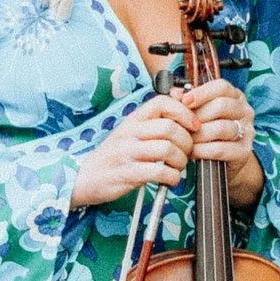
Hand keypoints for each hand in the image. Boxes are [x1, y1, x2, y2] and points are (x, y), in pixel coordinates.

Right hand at [72, 94, 195, 205]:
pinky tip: (170, 180)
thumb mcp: (131, 131)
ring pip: (167, 149)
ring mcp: (128, 153)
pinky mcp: (128, 173)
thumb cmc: (115, 154)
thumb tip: (183, 100)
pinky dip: (172, 177)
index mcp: (133, 119)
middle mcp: (130, 132)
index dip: (184, 112)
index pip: (162, 102)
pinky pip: (159, 172)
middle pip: (170, 128)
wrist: (85, 177)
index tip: (193, 126)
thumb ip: (154, 120)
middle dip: (187, 142)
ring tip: (178, 167)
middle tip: (187, 152)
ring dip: (181, 161)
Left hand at [182, 75, 267, 207]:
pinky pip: (221, 148)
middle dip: (198, 116)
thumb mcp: (199, 114)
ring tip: (187, 140)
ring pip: (221, 127)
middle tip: (184, 125)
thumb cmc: (208, 133)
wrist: (222, 162)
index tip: (185, 101)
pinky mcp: (244, 151)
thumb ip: (188, 102)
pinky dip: (203, 150)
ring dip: (199, 135)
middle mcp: (245, 111)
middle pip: (222, 105)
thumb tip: (175, 93)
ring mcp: (247, 131)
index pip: (222, 86)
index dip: (202, 92)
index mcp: (235, 97)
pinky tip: (193, 152)